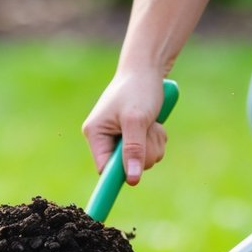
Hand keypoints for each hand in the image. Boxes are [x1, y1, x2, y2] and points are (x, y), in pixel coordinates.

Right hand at [82, 70, 168, 185]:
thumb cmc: (138, 89)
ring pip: (141, 160)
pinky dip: (156, 140)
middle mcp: (105, 139)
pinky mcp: (134, 137)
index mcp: (96, 134)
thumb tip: (131, 180)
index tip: (131, 182)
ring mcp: (120, 139)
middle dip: (144, 152)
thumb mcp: (136, 120)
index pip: (103, 168)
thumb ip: (133, 150)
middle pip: (125, 167)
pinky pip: (149, 152)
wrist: (148, 69)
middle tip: (148, 130)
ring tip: (151, 123)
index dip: (118, 175)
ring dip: (153, 144)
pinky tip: (154, 124)